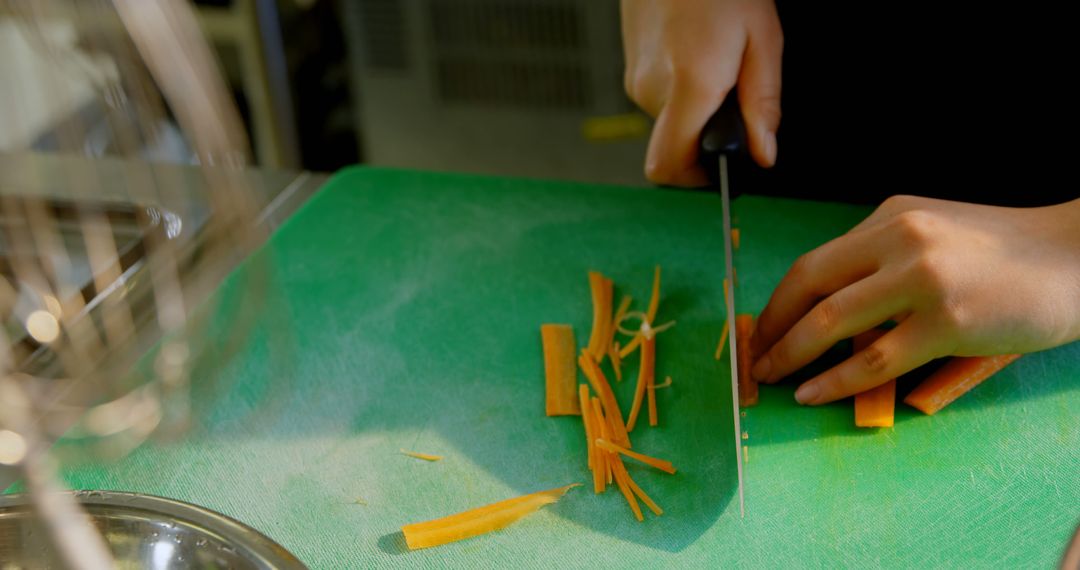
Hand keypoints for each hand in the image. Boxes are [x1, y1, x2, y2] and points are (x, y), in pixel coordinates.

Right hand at [621, 0, 782, 185]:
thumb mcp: (763, 38)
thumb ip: (763, 104)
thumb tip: (764, 154)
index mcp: (691, 84)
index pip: (669, 165)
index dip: (696, 180)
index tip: (722, 169)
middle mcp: (653, 89)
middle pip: (676, 146)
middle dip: (707, 136)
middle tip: (734, 99)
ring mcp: (636, 79)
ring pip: (671, 122)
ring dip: (697, 110)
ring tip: (718, 66)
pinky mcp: (631, 69)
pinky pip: (660, 99)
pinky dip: (683, 91)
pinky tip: (698, 56)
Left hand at [750, 195, 1079, 404]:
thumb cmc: (1009, 256)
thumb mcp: (938, 237)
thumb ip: (886, 264)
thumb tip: (832, 321)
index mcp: (892, 218)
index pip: (815, 262)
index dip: (778, 301)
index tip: (762, 328)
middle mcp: (900, 239)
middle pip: (809, 285)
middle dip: (772, 328)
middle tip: (754, 359)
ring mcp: (922, 279)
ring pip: (831, 322)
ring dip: (790, 354)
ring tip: (772, 379)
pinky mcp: (946, 321)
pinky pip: (873, 360)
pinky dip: (833, 381)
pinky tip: (812, 393)